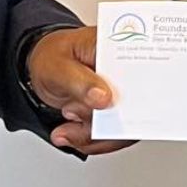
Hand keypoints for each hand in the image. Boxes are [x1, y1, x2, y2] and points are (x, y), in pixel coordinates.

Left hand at [27, 26, 133, 154]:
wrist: (43, 71)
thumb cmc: (52, 58)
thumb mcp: (57, 66)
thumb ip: (80, 82)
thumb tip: (104, 98)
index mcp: (118, 47)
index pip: (142, 68)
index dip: (136, 91)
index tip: (110, 105)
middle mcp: (126, 71)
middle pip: (138, 103)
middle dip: (108, 122)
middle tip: (72, 114)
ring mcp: (121, 93)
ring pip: (125, 125)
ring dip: (95, 135)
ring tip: (66, 130)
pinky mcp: (115, 112)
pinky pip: (112, 135)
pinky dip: (91, 139)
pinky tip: (70, 133)